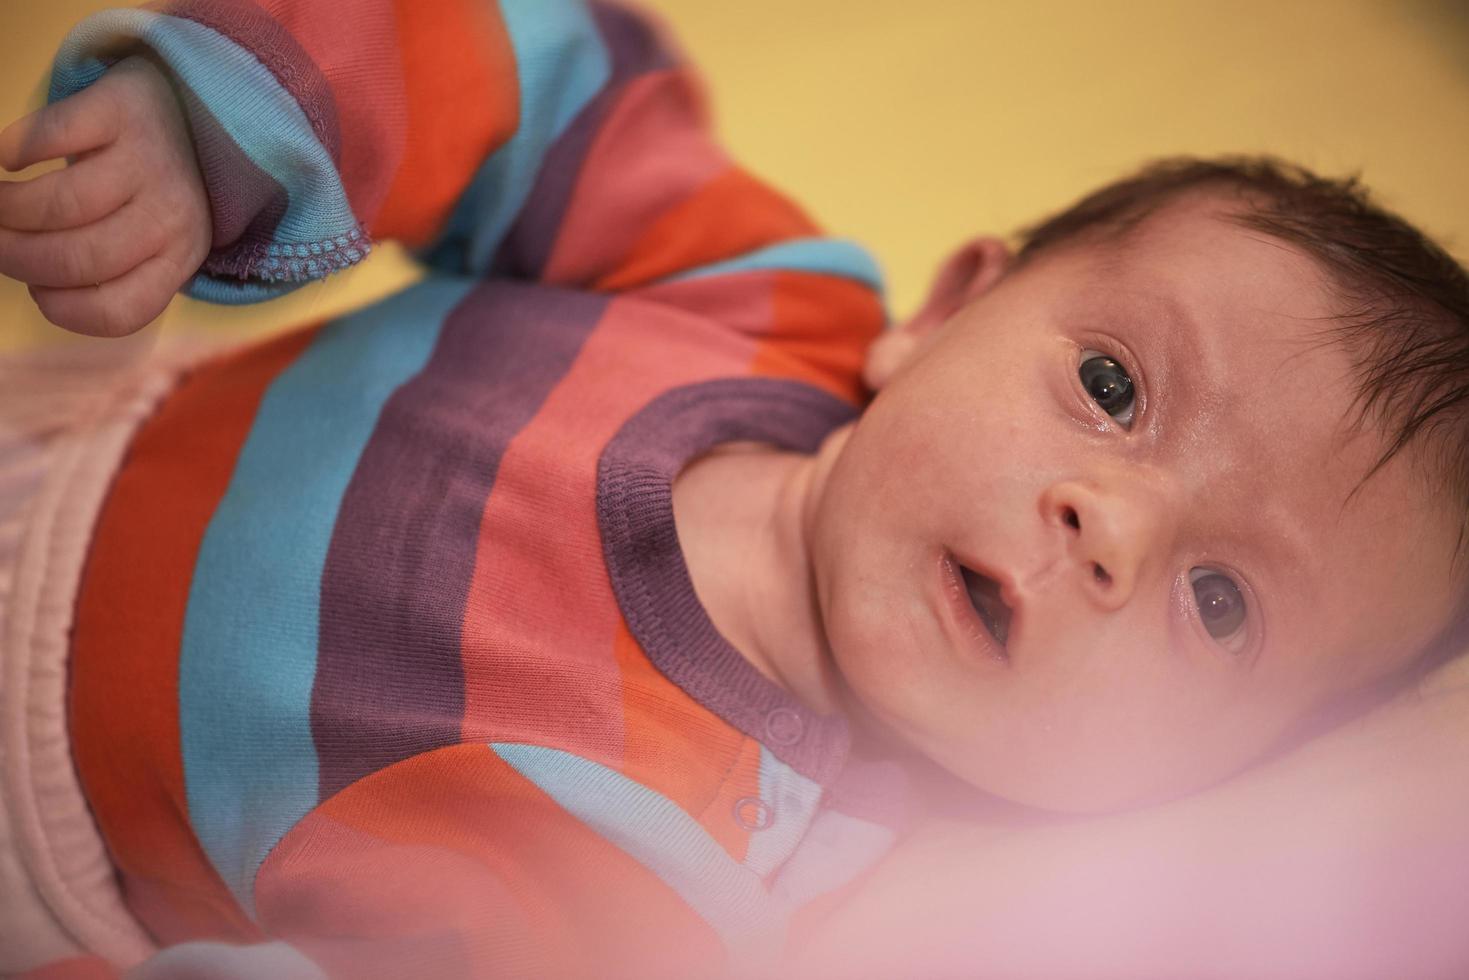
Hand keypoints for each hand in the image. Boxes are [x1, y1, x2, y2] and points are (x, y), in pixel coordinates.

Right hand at [0, 55, 210, 337]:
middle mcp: (174, 214)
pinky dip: (17, 151)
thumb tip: (33, 279)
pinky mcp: (122, 109)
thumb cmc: (147, 190)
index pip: (120, 311)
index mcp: (180, 258)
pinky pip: (51, 136)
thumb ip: (107, 268)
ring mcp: (151, 158)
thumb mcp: (148, 239)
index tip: (37, 289)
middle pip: (79, 259)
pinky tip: (10, 161)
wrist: (188, 109)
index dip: (63, 309)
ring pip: (60, 205)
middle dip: (17, 258)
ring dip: (8, 211)